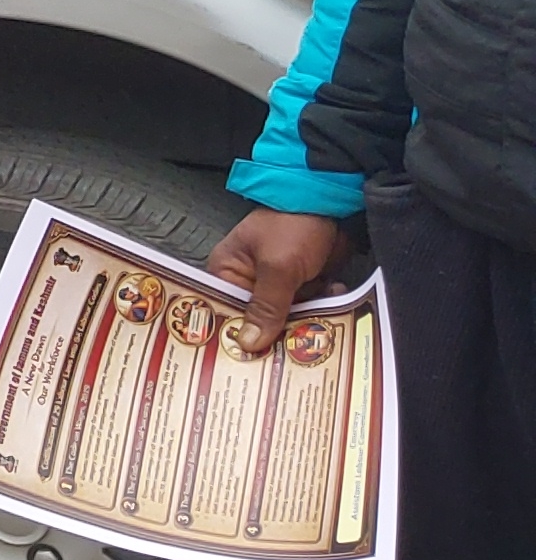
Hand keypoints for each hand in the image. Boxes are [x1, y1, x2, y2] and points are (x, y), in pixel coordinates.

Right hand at [205, 208, 350, 341]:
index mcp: (228, 271)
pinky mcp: (301, 282)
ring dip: (307, 316)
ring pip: (286, 316)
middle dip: (279, 329)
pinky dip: (322, 305)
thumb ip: (266, 307)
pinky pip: (308, 306)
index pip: (226, 311)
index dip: (239, 335)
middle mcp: (248, 279)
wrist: (332, 201)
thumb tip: (247, 345)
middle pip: (258, 319)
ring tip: (323, 315)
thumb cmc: (294, 225)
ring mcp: (276, 282)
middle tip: (295, 346)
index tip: (253, 358)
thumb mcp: (279, 266)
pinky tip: (333, 298)